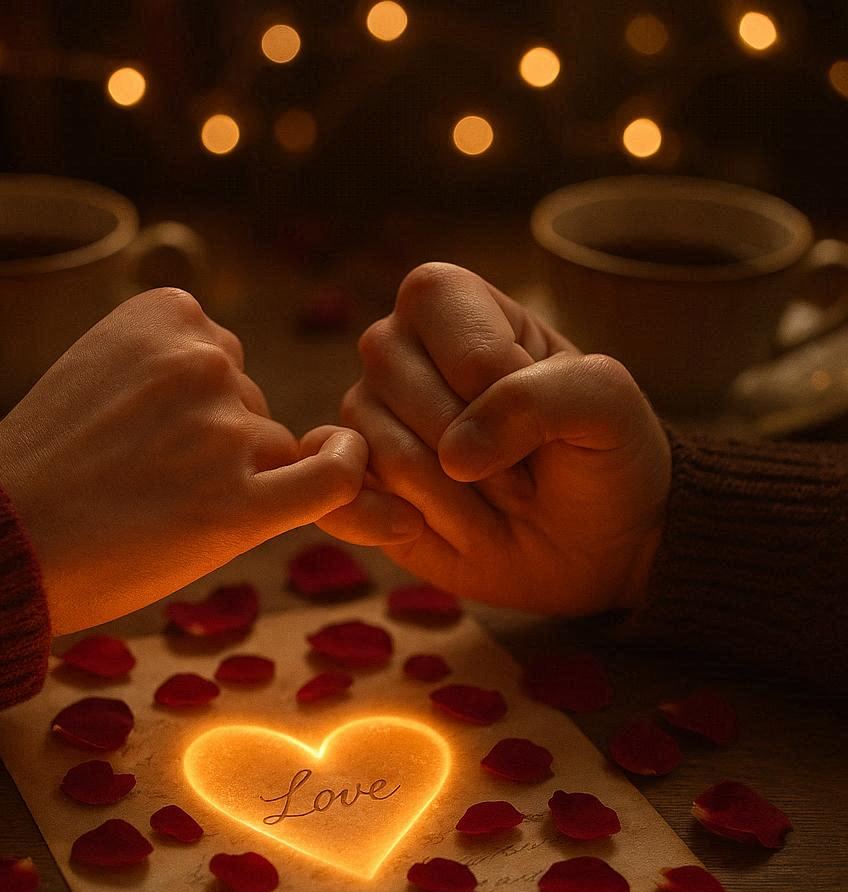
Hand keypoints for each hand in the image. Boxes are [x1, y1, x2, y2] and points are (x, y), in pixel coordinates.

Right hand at [0, 288, 371, 633]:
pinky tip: (344, 472)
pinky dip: (348, 476)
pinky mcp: (241, 505)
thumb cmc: (42, 467)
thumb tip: (243, 391)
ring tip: (156, 510)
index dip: (195, 403)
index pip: (220, 357)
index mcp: (166, 312)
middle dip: (215, 443)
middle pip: (249, 402)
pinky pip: (333, 481)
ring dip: (235, 481)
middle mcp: (204, 359)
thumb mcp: (98, 371)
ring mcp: (226, 430)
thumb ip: (168, 363)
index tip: (149, 436)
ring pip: (273, 447)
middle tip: (143, 483)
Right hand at [317, 263, 671, 615]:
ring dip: (452, 500)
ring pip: (378, 451)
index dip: (487, 368)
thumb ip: (539, 399)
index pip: (432, 302)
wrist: (590, 542)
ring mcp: (368, 420)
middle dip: (477, 450)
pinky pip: (331, 494)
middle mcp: (397, 353)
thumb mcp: (606, 406)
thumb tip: (455, 454)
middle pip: (394, 381)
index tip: (540, 418)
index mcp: (454, 306)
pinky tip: (420, 529)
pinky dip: (375, 521)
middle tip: (520, 475)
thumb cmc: (597, 457)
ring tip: (490, 503)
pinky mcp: (354, 483)